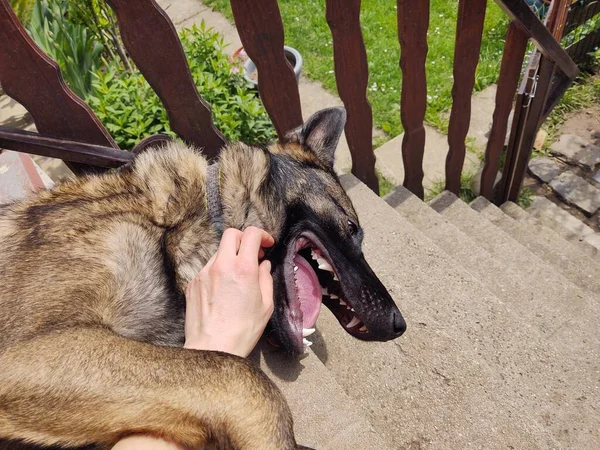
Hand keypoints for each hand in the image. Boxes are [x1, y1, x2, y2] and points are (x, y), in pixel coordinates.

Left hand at [184, 227, 274, 356]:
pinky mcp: (192, 283)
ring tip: (237, 276)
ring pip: (218, 252)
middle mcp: (221, 265)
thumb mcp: (265, 305)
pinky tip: (223, 290)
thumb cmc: (242, 330)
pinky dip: (218, 271)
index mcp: (243, 268)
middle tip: (252, 254)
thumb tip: (263, 265)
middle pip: (231, 234)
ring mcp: (203, 273)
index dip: (262, 235)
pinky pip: (207, 269)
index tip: (267, 244)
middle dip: (244, 239)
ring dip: (230, 257)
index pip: (251, 234)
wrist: (212, 348)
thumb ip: (265, 278)